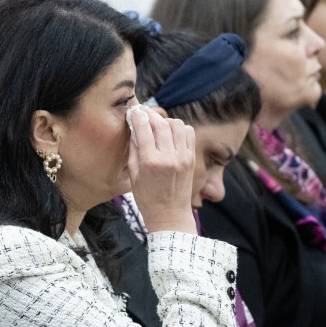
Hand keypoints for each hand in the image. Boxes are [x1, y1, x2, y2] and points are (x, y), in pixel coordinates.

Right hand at [127, 106, 196, 233]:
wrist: (170, 216)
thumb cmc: (147, 198)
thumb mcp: (133, 176)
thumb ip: (133, 150)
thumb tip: (134, 130)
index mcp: (151, 162)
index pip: (144, 129)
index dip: (137, 116)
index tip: (133, 111)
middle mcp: (169, 157)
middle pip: (161, 123)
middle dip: (150, 114)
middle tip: (143, 112)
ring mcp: (183, 157)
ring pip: (177, 125)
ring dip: (165, 121)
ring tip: (158, 125)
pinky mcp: (192, 159)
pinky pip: (188, 133)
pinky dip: (179, 129)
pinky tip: (171, 134)